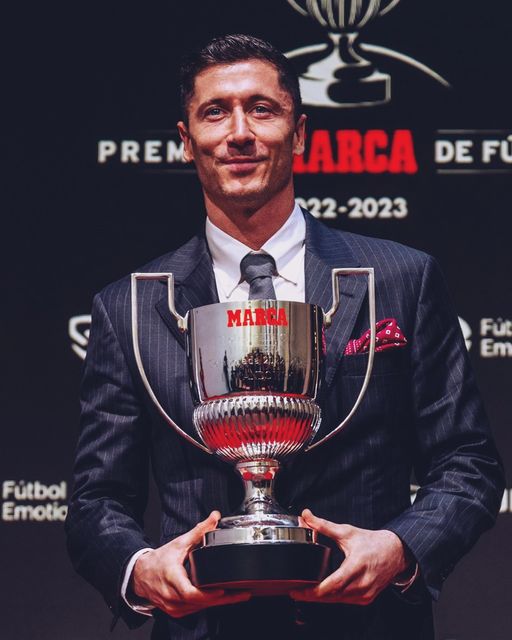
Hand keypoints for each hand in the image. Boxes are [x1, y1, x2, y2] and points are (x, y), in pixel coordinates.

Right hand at [130, 511, 250, 617]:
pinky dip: (207, 604)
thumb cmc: (158, 560)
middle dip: (223, 599)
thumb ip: (199, 531)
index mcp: (172, 580)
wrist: (140, 575)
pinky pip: (195, 610)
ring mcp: (174, 607)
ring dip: (217, 602)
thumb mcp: (179, 543)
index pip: (190, 593)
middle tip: (242, 593)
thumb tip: (215, 517)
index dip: (207, 594)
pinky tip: (221, 598)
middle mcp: (172, 597)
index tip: (222, 590)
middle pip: (200, 603)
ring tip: (237, 594)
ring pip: (199, 608)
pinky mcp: (176, 611)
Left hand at [290, 509, 409, 605]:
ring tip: (304, 592)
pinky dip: (332, 598)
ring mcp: (366, 593)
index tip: (298, 590)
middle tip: (295, 591)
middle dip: (311, 596)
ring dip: (321, 598)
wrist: (395, 552)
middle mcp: (363, 582)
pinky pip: (345, 601)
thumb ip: (324, 525)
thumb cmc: (372, 542)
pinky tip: (322, 593)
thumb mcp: (347, 532)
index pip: (334, 584)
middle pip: (333, 596)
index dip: (314, 591)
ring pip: (338, 601)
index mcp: (357, 565)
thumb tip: (306, 515)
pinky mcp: (367, 598)